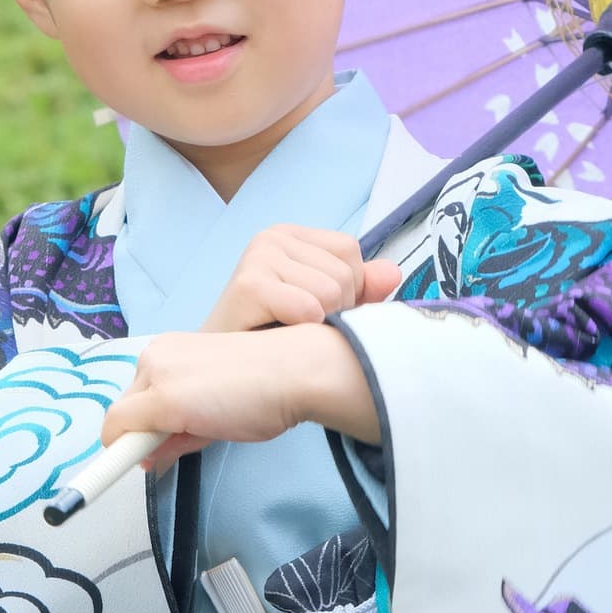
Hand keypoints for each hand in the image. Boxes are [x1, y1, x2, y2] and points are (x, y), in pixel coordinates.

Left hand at [102, 325, 379, 471]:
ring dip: (146, 440)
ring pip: (122, 421)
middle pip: (127, 408)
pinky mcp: (160, 399)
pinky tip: (158, 457)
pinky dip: (123, 456)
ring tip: (194, 439)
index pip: (141, 395)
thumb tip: (148, 455)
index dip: (150, 424)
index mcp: (173, 349)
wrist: (294, 371)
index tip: (168, 439)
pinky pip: (117, 436)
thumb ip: (181, 425)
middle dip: (147, 432)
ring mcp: (156, 375)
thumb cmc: (269, 385)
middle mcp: (157, 354)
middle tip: (192, 438)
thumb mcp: (216, 404)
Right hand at [201, 224, 401, 331]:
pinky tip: (278, 339)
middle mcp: (272, 236)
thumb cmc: (270, 340)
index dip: (348, 291)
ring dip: (318, 325)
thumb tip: (393, 273)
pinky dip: (303, 332)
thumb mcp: (323, 309)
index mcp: (291, 235)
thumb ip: (360, 289)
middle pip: (345, 272)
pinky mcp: (248, 284)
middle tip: (296, 329)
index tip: (315, 314)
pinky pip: (309, 309)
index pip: (351, 252)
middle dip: (335, 311)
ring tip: (286, 334)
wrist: (218, 377)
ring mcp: (258, 256)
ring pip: (332, 292)